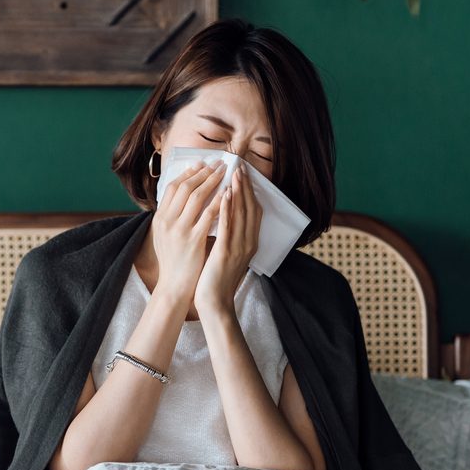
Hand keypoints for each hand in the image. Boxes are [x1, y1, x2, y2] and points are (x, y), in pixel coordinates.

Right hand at [151, 161, 226, 305]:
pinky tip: (229, 194)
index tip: (201, 164)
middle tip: (218, 163)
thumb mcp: (165, 236)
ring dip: (213, 181)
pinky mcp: (193, 240)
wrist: (174, 287)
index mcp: (160, 218)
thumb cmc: (173, 262)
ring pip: (197, 197)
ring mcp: (179, 230)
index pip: (172, 186)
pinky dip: (219, 202)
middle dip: (203, 172)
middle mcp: (167, 221)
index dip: (188, 173)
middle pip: (185, 187)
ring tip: (225, 172)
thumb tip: (181, 198)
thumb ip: (171, 217)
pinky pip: (208, 215)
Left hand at [195, 161, 261, 316]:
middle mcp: (248, 242)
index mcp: (250, 242)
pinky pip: (228, 226)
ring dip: (238, 191)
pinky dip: (228, 208)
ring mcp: (239, 247)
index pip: (254, 211)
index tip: (244, 175)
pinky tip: (224, 194)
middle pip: (250, 208)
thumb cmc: (217, 279)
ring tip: (234, 173)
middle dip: (246, 186)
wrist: (215, 303)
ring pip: (241, 213)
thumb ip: (229, 236)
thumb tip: (223, 216)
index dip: (250, 192)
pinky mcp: (226, 252)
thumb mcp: (227, 253)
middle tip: (241, 166)